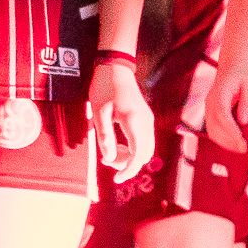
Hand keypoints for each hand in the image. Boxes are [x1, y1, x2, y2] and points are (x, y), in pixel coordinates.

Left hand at [91, 55, 154, 180]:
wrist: (115, 67)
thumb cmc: (104, 87)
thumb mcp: (98, 113)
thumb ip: (104, 137)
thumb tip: (108, 160)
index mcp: (134, 122)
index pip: (138, 155)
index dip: (128, 170)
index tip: (116, 179)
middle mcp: (146, 123)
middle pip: (144, 155)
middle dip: (127, 164)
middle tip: (107, 161)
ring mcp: (148, 120)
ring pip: (145, 150)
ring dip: (130, 157)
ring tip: (110, 151)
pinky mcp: (146, 119)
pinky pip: (143, 141)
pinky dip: (132, 149)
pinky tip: (118, 144)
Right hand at [206, 58, 247, 155]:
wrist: (233, 64)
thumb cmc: (244, 73)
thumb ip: (247, 102)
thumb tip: (244, 121)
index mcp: (220, 93)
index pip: (223, 116)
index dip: (231, 131)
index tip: (241, 141)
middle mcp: (210, 102)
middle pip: (214, 126)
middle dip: (228, 141)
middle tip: (244, 148)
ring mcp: (209, 107)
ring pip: (212, 130)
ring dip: (225, 142)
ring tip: (240, 148)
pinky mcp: (211, 112)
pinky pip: (213, 129)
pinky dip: (222, 138)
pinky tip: (234, 143)